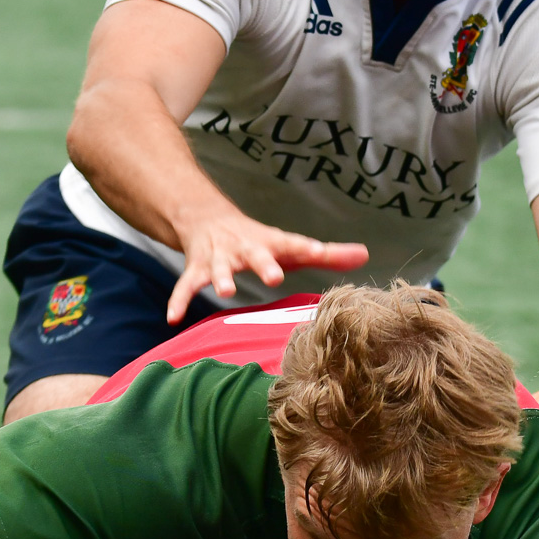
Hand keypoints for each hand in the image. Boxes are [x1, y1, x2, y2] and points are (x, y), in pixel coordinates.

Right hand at [167, 200, 367, 320]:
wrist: (209, 219)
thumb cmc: (260, 242)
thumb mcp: (291, 246)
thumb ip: (327, 255)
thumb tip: (365, 255)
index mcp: (272, 243)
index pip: (293, 244)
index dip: (307, 248)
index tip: (320, 251)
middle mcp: (245, 248)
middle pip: (256, 254)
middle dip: (264, 264)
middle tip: (275, 276)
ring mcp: (219, 258)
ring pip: (219, 266)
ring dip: (221, 277)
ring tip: (225, 291)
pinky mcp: (196, 269)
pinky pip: (185, 285)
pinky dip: (177, 300)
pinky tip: (172, 319)